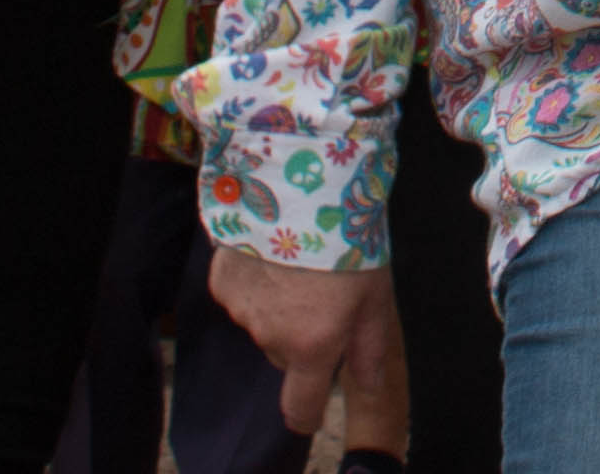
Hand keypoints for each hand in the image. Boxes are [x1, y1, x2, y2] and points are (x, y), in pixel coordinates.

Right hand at [205, 248, 395, 436]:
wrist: (298, 184)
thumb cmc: (348, 238)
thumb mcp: (376, 293)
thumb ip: (369, 346)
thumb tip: (370, 386)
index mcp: (313, 345)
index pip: (299, 407)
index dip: (306, 415)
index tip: (310, 412)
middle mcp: (271, 337)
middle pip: (285, 358)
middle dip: (302, 340)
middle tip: (322, 298)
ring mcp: (242, 311)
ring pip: (263, 326)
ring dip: (279, 310)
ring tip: (299, 267)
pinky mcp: (223, 283)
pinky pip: (242, 297)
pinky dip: (257, 284)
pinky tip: (272, 253)